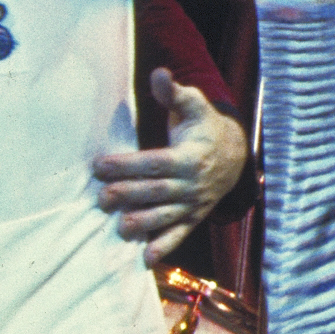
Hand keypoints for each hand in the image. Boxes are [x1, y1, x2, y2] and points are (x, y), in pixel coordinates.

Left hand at [92, 69, 247, 262]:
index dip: (127, 164)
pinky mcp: (193, 217)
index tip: (99, 165)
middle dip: (129, 195)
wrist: (235, 154)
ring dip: (143, 223)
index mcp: (190, 156)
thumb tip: (159, 74)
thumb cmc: (203, 126)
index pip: (154, 162)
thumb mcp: (194, 106)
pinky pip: (179, 235)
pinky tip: (145, 259)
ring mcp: (194, 204)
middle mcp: (193, 183)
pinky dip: (164, 247)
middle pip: (157, 191)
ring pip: (166, 216)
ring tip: (120, 228)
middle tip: (101, 198)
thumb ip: (175, 93)